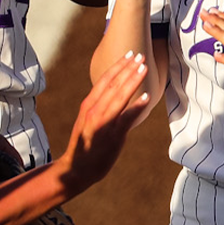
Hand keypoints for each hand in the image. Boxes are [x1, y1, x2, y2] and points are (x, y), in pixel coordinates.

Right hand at [62, 50, 149, 185]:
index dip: (118, 66)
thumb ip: (100, 107)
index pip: (105, 80)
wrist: (76, 169)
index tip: (129, 55)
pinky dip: (136, 106)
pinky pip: (126, 118)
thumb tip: (115, 95)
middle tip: (140, 55)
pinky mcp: (112, 136)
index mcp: (88, 105)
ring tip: (144, 68)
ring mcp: (103, 123)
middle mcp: (94, 111)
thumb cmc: (86, 145)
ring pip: (119, 97)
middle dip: (128, 68)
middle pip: (113, 84)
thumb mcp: (88, 121)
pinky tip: (146, 97)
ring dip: (132, 81)